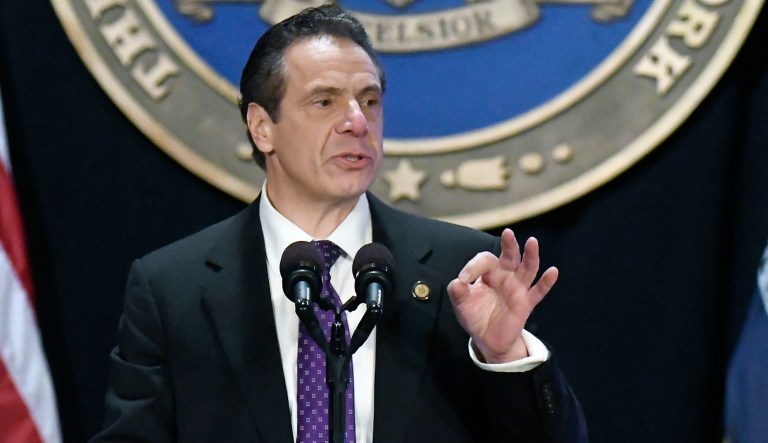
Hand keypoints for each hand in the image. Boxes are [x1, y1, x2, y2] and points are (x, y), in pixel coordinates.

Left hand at [447, 229, 557, 362]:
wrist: (486, 339)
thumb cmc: (474, 315)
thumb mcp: (461, 303)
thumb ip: (457, 291)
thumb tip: (458, 282)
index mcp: (489, 272)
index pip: (486, 260)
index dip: (474, 266)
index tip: (464, 279)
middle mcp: (506, 276)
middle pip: (510, 256)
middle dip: (509, 245)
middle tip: (507, 233)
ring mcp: (518, 289)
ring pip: (528, 269)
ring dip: (531, 255)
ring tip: (532, 242)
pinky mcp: (526, 303)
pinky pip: (538, 291)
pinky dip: (546, 282)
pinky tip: (553, 271)